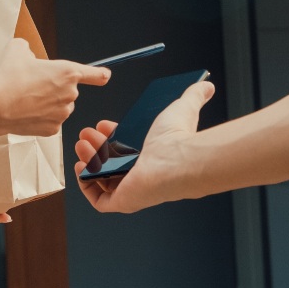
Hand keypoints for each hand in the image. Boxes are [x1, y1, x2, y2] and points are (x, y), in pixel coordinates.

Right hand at [0, 38, 110, 136]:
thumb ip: (29, 49)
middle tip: (32, 84)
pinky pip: (50, 120)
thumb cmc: (7, 77)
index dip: (99, 75)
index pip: (95, 74)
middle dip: (54, 87)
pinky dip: (40, 117)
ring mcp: (62, 114)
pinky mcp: (52, 129)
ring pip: (60, 106)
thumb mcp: (17, 49)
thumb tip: (28, 54)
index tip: (104, 77)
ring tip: (26, 98)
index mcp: (68, 72)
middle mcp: (70, 94)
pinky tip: (25, 111)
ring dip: (48, 102)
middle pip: (68, 89)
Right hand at [73, 80, 214, 212]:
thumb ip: (194, 95)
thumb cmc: (178, 139)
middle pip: (110, 163)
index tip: (101, 124)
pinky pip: (98, 200)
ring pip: (102, 179)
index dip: (110, 136)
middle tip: (86, 134)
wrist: (177, 160)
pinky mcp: (122, 201)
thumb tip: (207, 86)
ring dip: (88, 161)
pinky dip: (86, 184)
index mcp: (150, 157)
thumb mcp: (182, 108)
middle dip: (94, 146)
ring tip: (82, 144)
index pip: (125, 149)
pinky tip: (81, 168)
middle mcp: (141, 175)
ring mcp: (131, 190)